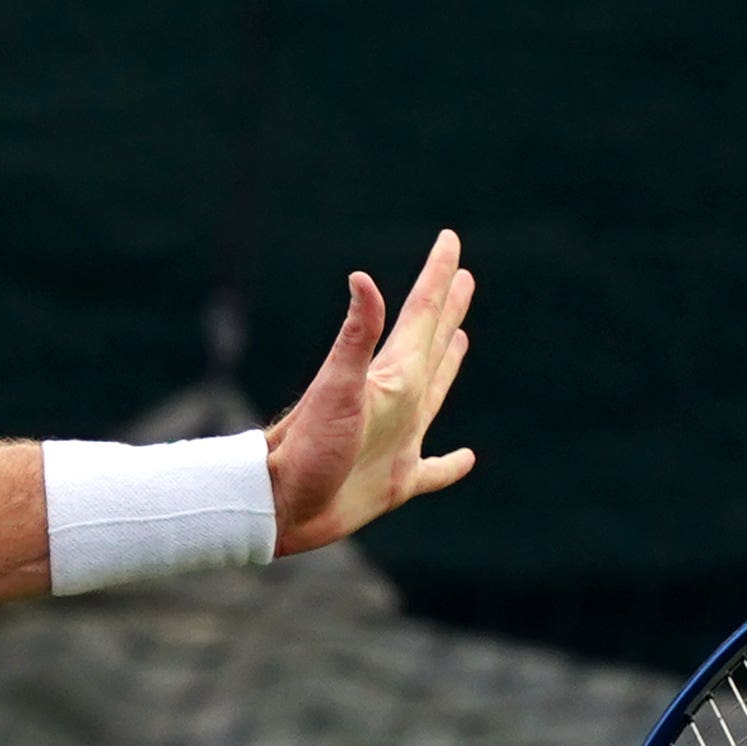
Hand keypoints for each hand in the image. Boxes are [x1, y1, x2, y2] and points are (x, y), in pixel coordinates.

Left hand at [266, 229, 478, 557]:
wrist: (279, 505)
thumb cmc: (307, 447)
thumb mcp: (337, 387)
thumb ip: (356, 337)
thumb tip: (360, 277)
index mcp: (390, 377)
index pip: (420, 315)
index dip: (437, 277)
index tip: (449, 240)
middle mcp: (398, 403)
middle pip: (430, 344)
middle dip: (447, 310)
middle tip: (464, 279)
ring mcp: (399, 442)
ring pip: (436, 394)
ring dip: (449, 365)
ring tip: (461, 339)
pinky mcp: (397, 482)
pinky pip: (435, 472)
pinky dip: (451, 466)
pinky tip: (467, 458)